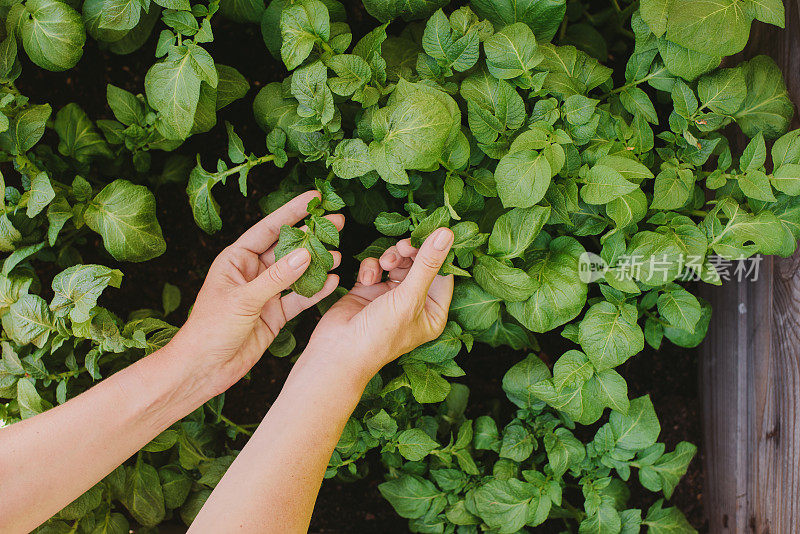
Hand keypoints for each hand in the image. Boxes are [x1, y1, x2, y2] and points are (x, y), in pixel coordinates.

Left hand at [170, 191, 341, 394]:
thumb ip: (276, 278)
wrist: (204, 369)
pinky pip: (299, 298)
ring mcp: (265, 293)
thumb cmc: (210, 329)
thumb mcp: (242, 300)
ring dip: (317, 264)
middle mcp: (252, 272)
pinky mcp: (275, 314)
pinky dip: (315, 291)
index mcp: (236, 259)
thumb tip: (304, 254)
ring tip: (339, 254)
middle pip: (287, 248)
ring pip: (296, 273)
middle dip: (312, 236)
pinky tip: (332, 282)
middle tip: (338, 223)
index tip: (316, 197)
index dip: (293, 212)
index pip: (269, 228)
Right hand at [305, 227, 453, 382]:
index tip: (432, 233)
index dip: (437, 254)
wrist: (338, 351)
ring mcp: (390, 297)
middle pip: (420, 264)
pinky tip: (366, 279)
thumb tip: (447, 234)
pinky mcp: (368, 291)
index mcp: (432, 312)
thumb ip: (427, 263)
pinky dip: (371, 268)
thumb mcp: (409, 297)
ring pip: (397, 262)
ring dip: (391, 258)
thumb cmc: (379, 334)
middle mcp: (414, 304)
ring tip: (384, 264)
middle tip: (403, 246)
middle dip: (411, 253)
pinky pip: (376, 268)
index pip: (443, 275)